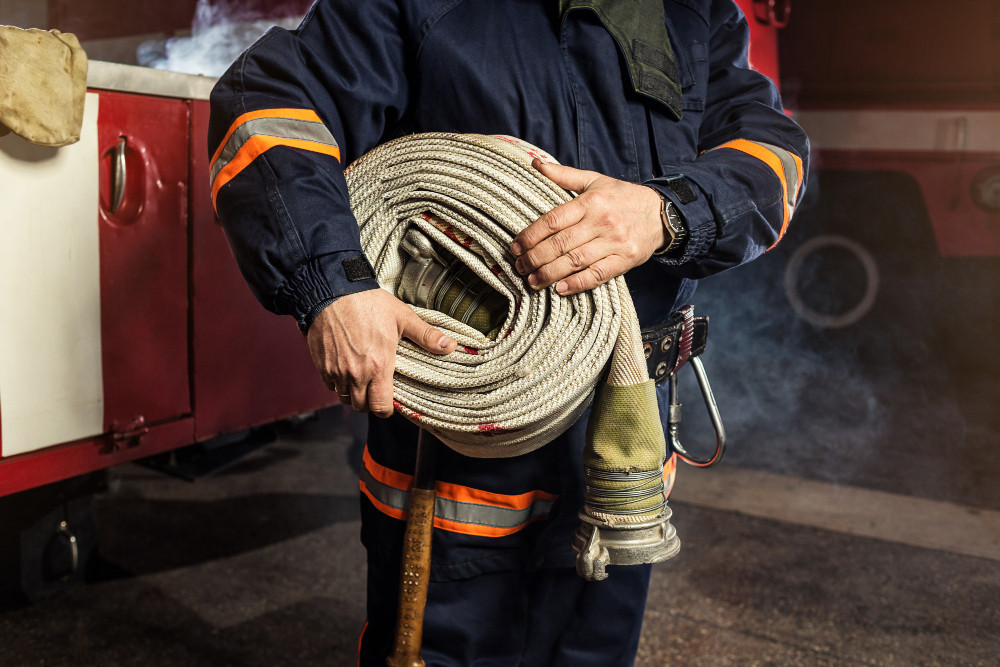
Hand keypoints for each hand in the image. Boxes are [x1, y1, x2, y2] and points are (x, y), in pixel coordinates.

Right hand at [307, 289, 457, 415]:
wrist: (331, 291)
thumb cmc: (367, 303)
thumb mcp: (402, 317)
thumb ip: (426, 336)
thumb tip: (450, 346)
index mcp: (378, 365)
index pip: (381, 407)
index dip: (387, 409)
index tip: (390, 402)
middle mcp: (356, 373)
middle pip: (362, 406)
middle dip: (371, 403)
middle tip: (377, 390)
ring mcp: (336, 371)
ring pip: (345, 398)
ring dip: (354, 394)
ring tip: (363, 380)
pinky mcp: (322, 365)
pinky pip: (330, 386)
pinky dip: (338, 383)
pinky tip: (346, 370)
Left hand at [510, 159, 667, 294]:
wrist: (661, 213)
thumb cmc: (622, 197)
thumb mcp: (595, 180)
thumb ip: (564, 175)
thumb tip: (535, 163)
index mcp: (591, 202)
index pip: (553, 220)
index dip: (531, 235)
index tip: (515, 246)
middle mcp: (602, 222)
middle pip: (561, 243)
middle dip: (535, 258)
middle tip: (519, 267)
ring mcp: (615, 242)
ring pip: (576, 261)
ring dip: (550, 273)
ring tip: (532, 280)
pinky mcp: (625, 260)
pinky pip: (598, 275)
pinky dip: (577, 283)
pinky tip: (559, 289)